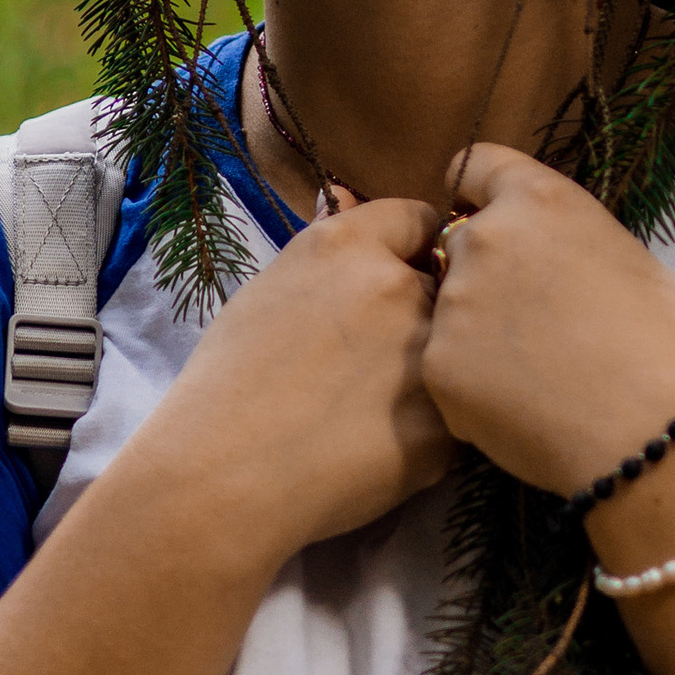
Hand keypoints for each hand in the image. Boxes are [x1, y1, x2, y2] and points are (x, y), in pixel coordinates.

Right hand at [149, 194, 455, 561]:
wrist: (221, 476)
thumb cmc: (227, 383)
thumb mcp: (268, 290)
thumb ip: (326, 250)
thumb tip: (349, 199)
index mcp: (348, 246)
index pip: (420, 220)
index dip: (415, 249)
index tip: (402, 276)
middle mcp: (398, 285)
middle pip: (443, 287)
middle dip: (422, 313)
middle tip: (373, 359)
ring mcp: (428, 354)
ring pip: (453, 353)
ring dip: (428, 371)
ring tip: (371, 410)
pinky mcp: (444, 422)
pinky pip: (451, 415)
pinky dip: (426, 430)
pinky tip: (377, 450)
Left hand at [420, 143, 674, 497]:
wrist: (654, 434)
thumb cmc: (668, 347)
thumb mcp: (632, 260)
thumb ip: (571, 243)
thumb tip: (553, 259)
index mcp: (540, 200)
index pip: (475, 165)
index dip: (478, 192)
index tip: (482, 214)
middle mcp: (484, 238)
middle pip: (461, 245)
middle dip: (485, 275)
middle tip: (532, 323)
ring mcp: (454, 304)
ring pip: (450, 311)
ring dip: (477, 334)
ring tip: (533, 376)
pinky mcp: (438, 366)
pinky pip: (446, 368)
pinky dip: (472, 387)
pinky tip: (521, 409)